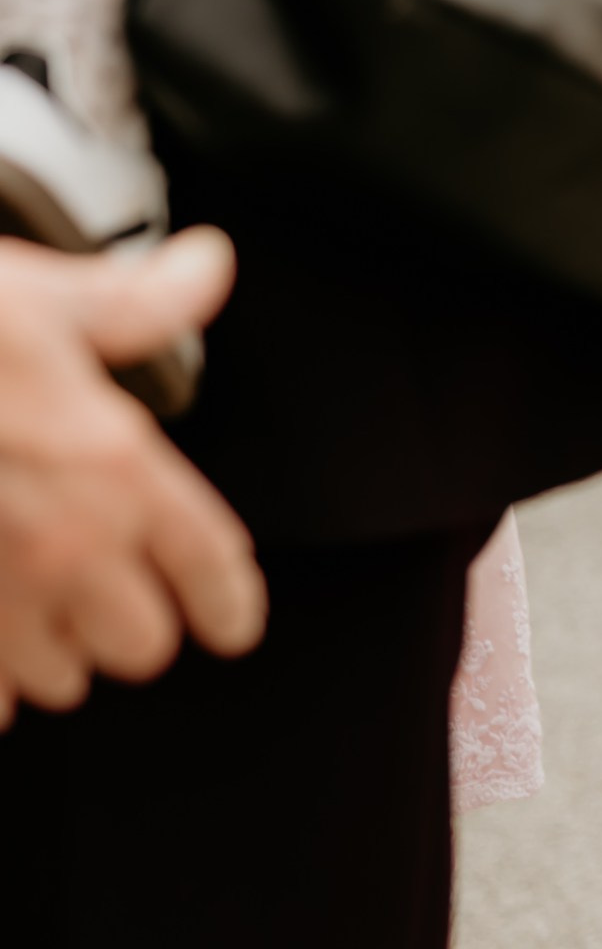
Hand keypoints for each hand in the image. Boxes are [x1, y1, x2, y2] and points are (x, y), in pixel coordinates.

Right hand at [0, 229, 264, 724]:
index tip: (229, 621)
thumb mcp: (39, 300)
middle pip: (142, 645)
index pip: (213, 567)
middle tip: (102, 594)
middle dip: (126, 624)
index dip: (230, 602)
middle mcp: (66, 545)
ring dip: (49, 651)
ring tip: (24, 606)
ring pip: (61, 677)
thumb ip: (136, 304)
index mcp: (115, 468)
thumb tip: (204, 271)